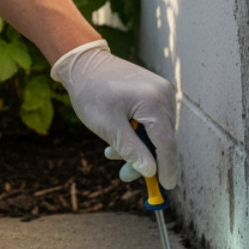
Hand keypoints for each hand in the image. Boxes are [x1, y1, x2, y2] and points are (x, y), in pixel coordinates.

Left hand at [51, 40, 177, 188]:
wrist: (82, 61)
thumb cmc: (90, 92)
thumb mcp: (107, 126)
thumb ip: (131, 150)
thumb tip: (150, 171)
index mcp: (154, 102)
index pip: (167, 143)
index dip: (167, 167)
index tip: (166, 187)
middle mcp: (163, 95)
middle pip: (162, 138)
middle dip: (145, 159)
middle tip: (125, 175)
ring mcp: (160, 91)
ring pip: (156, 130)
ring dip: (137, 146)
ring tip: (111, 153)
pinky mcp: (153, 90)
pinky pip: (151, 119)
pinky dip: (137, 132)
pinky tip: (117, 140)